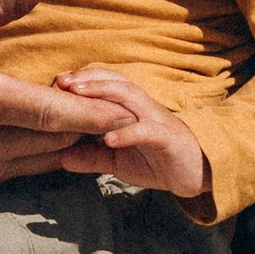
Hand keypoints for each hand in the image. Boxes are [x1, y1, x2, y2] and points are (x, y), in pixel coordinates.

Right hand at [0, 0, 132, 184]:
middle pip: (59, 142)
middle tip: (130, 105)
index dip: (97, 113)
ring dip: (78, 141)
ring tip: (110, 120)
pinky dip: (54, 151)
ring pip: (47, 160)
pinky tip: (73, 132)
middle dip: (96, 126)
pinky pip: (29, 169)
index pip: (53, 114)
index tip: (132, 108)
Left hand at [50, 67, 210, 198]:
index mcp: (131, 109)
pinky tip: (109, 139)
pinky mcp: (167, 139)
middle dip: (88, 79)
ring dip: (103, 93)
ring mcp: (156, 120)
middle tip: (62, 82)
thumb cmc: (157, 160)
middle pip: (116, 82)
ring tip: (78, 95)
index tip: (57, 82)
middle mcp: (143, 108)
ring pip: (130, 98)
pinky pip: (146, 131)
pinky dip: (127, 133)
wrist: (198, 174)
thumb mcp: (118, 162)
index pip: (107, 84)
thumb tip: (61, 158)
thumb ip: (92, 157)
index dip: (84, 79)